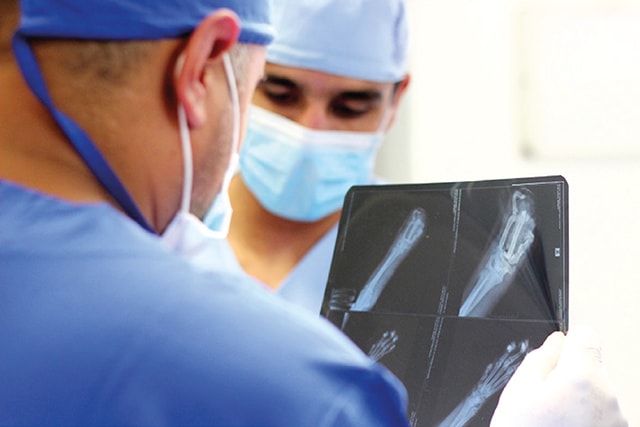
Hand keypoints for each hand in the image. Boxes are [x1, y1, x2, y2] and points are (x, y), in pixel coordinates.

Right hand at [490, 326, 627, 426]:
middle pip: (592, 367)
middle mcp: (609, 398)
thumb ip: (539, 360)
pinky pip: (602, 418)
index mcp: (583, 378)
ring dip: (578, 401)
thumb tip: (555, 344)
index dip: (566, 343)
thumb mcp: (517, 394)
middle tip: (543, 400)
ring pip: (597, 395)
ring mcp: (618, 422)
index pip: (587, 336)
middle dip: (570, 375)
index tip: (554, 356)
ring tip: (552, 423)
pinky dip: (585, 422)